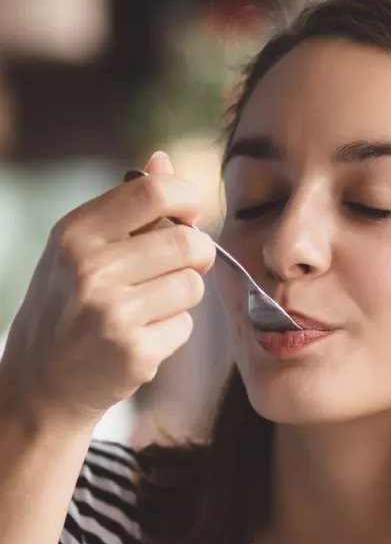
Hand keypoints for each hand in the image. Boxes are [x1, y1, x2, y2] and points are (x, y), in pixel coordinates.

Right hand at [0, 151, 215, 425]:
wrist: (41, 382)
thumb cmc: (67, 306)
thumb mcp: (79, 248)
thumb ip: (126, 208)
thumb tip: (163, 161)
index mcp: (76, 233)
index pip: (154, 193)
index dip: (187, 200)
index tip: (188, 215)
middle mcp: (91, 269)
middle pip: (187, 242)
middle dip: (197, 254)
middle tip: (182, 266)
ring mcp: (112, 313)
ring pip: (193, 286)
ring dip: (183, 296)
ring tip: (150, 307)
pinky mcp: (134, 352)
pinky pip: (185, 326)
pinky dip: (173, 331)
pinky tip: (142, 337)